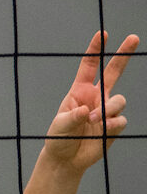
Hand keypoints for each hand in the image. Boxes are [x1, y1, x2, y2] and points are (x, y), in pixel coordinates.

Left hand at [44, 31, 139, 171]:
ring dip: (108, 110)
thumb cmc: (59, 138)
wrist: (67, 159)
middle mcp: (95, 97)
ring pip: (119, 100)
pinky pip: (120, 120)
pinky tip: (103, 130)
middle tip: (134, 37)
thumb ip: (72, 117)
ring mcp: (106, 110)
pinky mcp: (114, 125)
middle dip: (124, 54)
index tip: (103, 34)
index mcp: (79, 91)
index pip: (89, 67)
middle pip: (114, 72)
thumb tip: (86, 111)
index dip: (95, 50)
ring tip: (94, 121)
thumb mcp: (59, 125)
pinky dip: (112, 124)